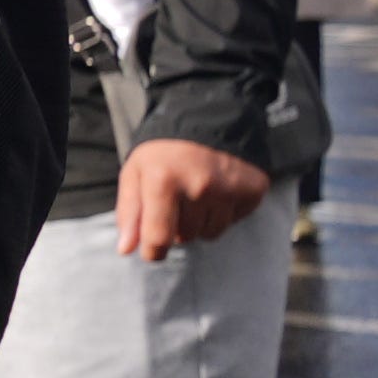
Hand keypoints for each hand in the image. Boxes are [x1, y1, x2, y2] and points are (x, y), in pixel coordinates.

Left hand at [115, 135, 270, 261]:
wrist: (206, 125)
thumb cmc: (163, 156)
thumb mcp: (134, 175)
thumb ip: (128, 213)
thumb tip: (125, 249)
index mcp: (164, 181)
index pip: (159, 237)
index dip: (153, 251)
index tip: (151, 250)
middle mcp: (199, 186)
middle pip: (186, 237)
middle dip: (177, 227)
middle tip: (175, 202)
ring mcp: (229, 188)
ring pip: (210, 233)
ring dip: (200, 223)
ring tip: (195, 197)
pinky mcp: (252, 190)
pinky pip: (233, 222)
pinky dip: (223, 214)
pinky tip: (216, 194)